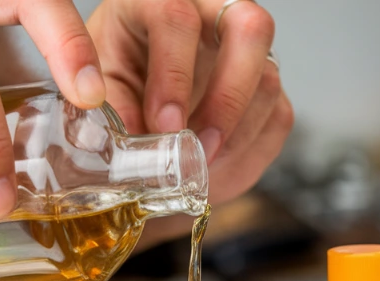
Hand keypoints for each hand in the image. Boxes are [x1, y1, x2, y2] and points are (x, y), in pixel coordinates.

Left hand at [87, 0, 292, 211]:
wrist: (139, 109)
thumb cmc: (116, 86)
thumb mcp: (103, 94)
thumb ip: (114, 114)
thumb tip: (130, 152)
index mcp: (157, 0)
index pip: (176, 17)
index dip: (173, 76)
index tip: (165, 127)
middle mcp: (212, 13)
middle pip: (250, 27)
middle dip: (227, 98)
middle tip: (201, 147)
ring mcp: (247, 50)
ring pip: (267, 80)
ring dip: (234, 135)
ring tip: (197, 165)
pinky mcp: (266, 86)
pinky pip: (276, 118)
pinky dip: (246, 153)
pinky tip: (214, 165)